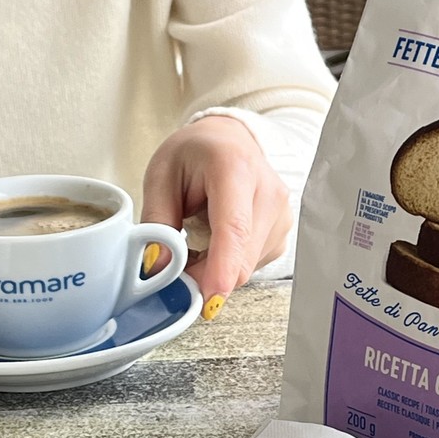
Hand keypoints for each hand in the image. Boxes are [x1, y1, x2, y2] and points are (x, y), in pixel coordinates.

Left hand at [141, 116, 291, 318]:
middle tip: (175, 267)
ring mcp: (281, 216)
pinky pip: (252, 266)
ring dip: (215, 269)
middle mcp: (268, 192)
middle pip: (240, 258)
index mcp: (235, 169)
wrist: (230, 142)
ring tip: (198, 238)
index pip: (234, 226)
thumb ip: (156, 222)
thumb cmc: (195, 155)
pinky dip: (228, 264)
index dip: (222, 266)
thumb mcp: (161, 176)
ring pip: (245, 268)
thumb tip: (158, 269)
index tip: (210, 295)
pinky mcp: (282, 235)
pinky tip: (217, 240)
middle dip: (204, 275)